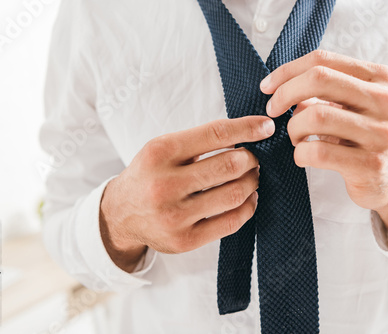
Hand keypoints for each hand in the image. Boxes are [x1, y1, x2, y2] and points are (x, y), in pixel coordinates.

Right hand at [100, 116, 274, 271]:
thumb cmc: (149, 174)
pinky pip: (231, 222)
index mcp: (159, 152)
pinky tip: (248, 198)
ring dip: (252, 182)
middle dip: (252, 159)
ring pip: (235, 194)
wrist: (120, 214)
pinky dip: (248, 207)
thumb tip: (250, 133)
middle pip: (230, 165)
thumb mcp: (163, 148)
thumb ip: (200, 140)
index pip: (215, 133)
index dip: (247, 128)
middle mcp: (164, 184)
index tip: (267, 127)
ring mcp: (173, 215)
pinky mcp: (183, 240)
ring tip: (251, 176)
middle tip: (255, 158)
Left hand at [260, 50, 387, 246]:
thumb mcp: (353, 106)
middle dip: (285, 94)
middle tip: (272, 111)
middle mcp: (386, 101)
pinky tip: (302, 157)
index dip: (287, 71)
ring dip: (293, 128)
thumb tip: (277, 85)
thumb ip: (324, 90)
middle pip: (319, 79)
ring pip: (316, 116)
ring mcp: (381, 133)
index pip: (323, 60)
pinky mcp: (371, 165)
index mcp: (380, 79)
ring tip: (295, 138)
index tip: (267, 87)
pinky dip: (300, 154)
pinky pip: (319, 152)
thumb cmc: (364, 137)